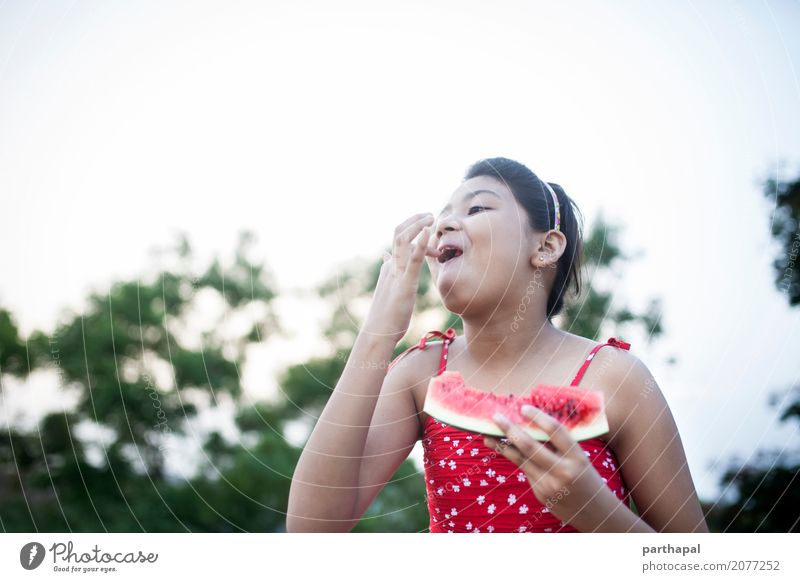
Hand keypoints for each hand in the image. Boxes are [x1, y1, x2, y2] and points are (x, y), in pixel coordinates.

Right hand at [362, 213, 441, 343]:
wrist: (378, 333)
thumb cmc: (386, 315)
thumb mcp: (390, 288)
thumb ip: (390, 271)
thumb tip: (386, 257)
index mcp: (390, 267)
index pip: (399, 240)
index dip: (414, 231)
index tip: (430, 231)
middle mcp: (391, 266)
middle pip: (398, 234)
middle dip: (413, 220)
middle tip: (430, 214)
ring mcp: (396, 273)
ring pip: (402, 241)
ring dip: (416, 225)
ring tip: (430, 216)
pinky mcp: (404, 283)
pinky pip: (412, 260)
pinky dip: (420, 244)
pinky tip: (428, 231)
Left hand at [484, 405, 622, 531]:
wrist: (595, 512)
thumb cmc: (587, 477)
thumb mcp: (580, 458)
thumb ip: (560, 445)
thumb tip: (532, 423)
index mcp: (577, 457)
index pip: (555, 431)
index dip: (538, 417)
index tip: (523, 407)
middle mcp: (562, 471)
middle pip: (531, 446)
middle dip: (510, 430)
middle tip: (496, 417)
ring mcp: (549, 484)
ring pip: (521, 459)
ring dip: (502, 446)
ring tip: (487, 436)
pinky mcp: (539, 493)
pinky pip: (526, 471)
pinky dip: (517, 458)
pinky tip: (507, 450)